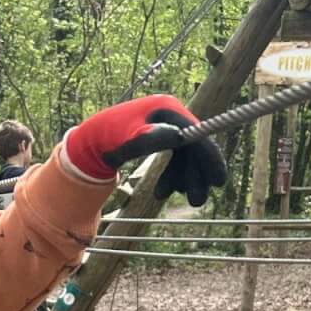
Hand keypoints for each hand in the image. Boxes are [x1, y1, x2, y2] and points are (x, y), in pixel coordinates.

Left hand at [65, 93, 227, 206]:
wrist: (91, 140)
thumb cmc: (108, 137)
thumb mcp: (127, 140)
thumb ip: (149, 138)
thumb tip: (177, 137)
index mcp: (167, 109)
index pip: (197, 134)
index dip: (209, 158)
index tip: (219, 182)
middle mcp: (171, 115)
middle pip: (194, 146)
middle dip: (196, 175)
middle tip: (196, 202)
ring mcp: (168, 126)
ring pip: (185, 156)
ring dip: (183, 179)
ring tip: (166, 197)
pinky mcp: (163, 137)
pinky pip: (175, 159)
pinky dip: (172, 176)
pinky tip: (161, 193)